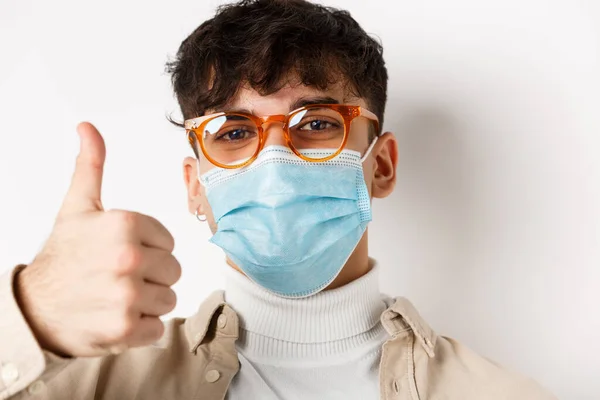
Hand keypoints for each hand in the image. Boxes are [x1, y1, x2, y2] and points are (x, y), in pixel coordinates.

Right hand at [15, 122, 180, 356]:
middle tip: (118, 277)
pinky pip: (158, 327)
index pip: (169, 241)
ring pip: (169, 299)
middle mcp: (128, 257)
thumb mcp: (77, 207)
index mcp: (125, 223)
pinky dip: (141, 329)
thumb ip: (91, 167)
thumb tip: (88, 127)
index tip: (119, 254)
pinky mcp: (125, 329)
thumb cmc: (62, 257)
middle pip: (173, 270)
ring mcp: (127, 295)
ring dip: (147, 302)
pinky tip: (116, 318)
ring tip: (117, 297)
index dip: (147, 249)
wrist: (32, 309)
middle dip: (151, 276)